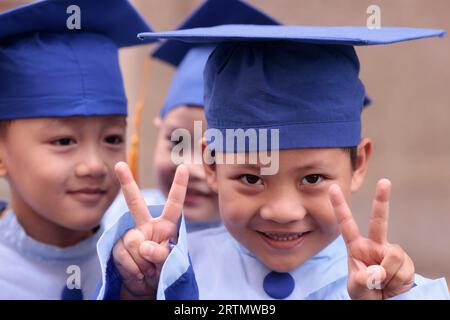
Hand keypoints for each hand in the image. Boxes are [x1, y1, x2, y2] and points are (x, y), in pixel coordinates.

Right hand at [112, 161, 187, 298]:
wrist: (146, 287)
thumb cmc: (164, 271)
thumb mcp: (171, 263)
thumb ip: (161, 253)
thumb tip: (142, 245)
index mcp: (166, 225)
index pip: (174, 204)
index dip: (179, 186)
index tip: (183, 168)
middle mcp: (147, 226)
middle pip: (135, 202)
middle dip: (127, 183)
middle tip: (119, 164)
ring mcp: (131, 235)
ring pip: (133, 241)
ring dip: (142, 261)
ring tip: (149, 271)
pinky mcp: (118, 247)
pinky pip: (123, 254)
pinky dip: (132, 268)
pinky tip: (139, 273)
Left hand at [329, 179, 414, 298]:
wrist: (383, 306)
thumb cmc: (366, 295)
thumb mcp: (356, 288)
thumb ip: (362, 279)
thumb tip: (378, 268)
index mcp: (357, 247)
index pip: (346, 224)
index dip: (339, 206)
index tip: (332, 188)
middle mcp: (375, 246)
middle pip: (379, 220)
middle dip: (382, 200)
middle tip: (384, 181)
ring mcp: (391, 253)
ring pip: (393, 256)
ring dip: (388, 275)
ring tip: (383, 285)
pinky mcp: (406, 263)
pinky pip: (403, 269)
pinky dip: (397, 281)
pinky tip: (393, 286)